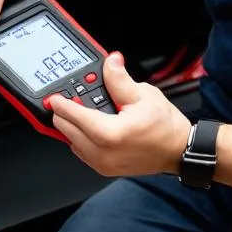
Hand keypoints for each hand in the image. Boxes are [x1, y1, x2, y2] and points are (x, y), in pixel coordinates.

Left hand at [50, 53, 191, 176]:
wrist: (178, 151)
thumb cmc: (166, 127)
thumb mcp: (144, 95)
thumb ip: (120, 79)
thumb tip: (110, 62)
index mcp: (109, 134)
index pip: (73, 115)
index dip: (60, 102)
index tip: (53, 96)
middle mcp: (102, 153)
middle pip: (66, 129)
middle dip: (65, 112)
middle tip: (71, 98)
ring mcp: (102, 164)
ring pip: (71, 142)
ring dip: (72, 126)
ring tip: (84, 111)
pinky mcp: (104, 169)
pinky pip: (81, 151)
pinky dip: (80, 138)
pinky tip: (91, 126)